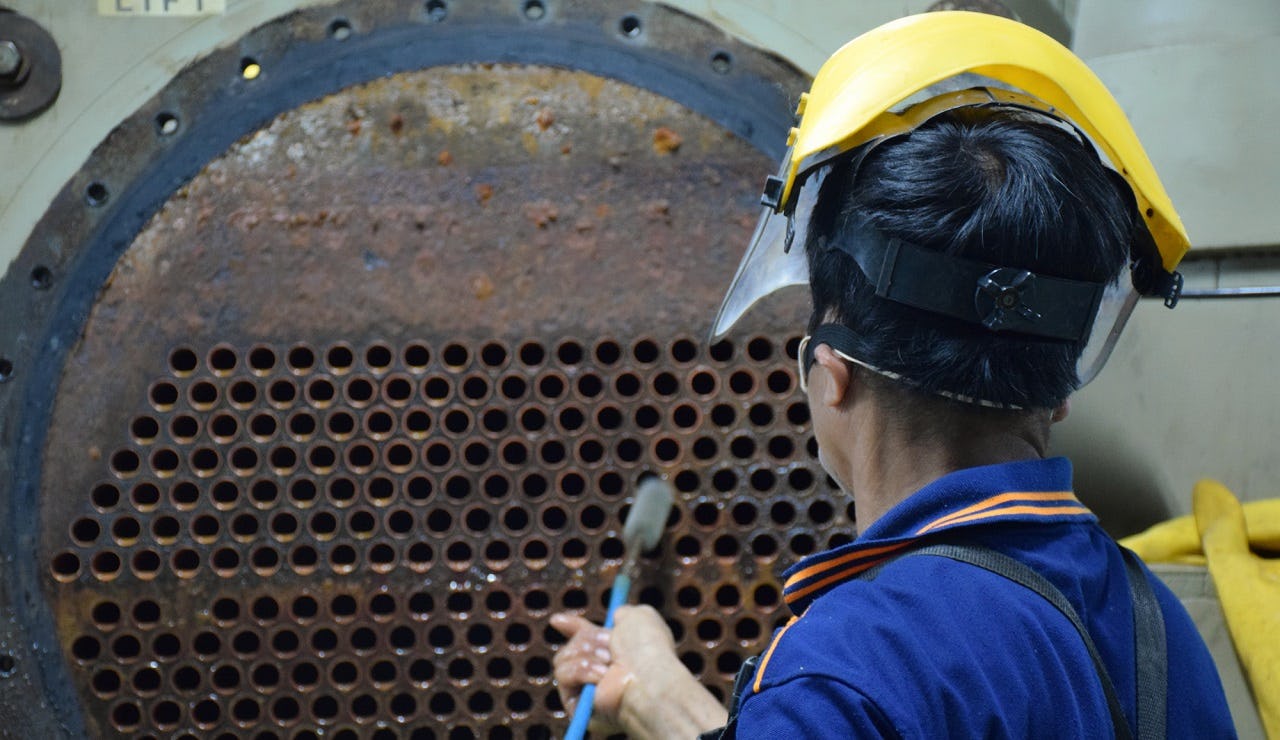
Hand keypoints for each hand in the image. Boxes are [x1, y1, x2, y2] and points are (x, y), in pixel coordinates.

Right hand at [552, 605, 726, 738]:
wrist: (649, 680)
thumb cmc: (647, 649)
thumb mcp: (639, 617)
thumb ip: (623, 614)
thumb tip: (614, 617)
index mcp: (617, 653)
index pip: (587, 639)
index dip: (572, 627)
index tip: (557, 621)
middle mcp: (602, 672)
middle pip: (572, 645)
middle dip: (586, 639)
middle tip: (607, 645)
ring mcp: (588, 690)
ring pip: (562, 658)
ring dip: (585, 654)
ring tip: (608, 662)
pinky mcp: (576, 705)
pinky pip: (563, 675)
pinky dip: (581, 671)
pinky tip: (600, 677)